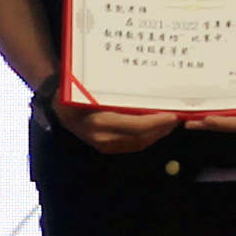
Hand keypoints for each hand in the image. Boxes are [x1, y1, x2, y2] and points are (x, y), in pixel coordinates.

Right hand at [50, 96, 177, 154]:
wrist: (57, 106)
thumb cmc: (75, 91)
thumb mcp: (92, 87)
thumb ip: (115, 91)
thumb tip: (147, 87)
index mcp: (99, 122)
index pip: (136, 126)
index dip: (156, 122)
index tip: (172, 115)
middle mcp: (102, 137)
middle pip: (141, 138)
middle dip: (161, 129)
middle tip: (177, 117)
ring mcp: (104, 145)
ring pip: (139, 143)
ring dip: (157, 134)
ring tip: (170, 122)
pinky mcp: (106, 148)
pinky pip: (132, 145)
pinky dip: (147, 137)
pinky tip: (156, 128)